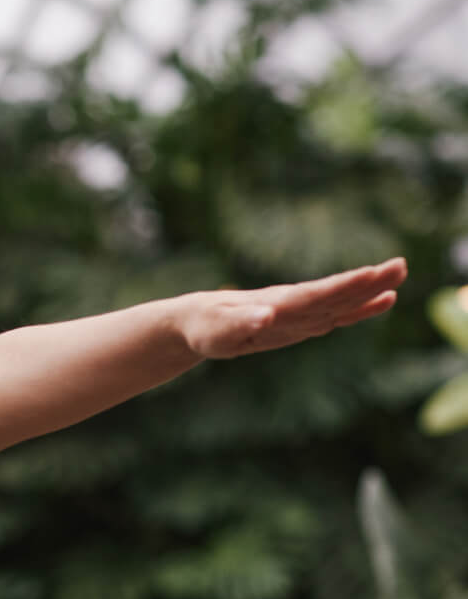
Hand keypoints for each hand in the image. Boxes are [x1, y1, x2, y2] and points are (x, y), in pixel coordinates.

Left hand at [178, 257, 407, 360]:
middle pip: (334, 295)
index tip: (373, 275)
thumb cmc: (206, 326)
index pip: (316, 295)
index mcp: (277, 305)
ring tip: (399, 278)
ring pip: (338, 302)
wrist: (198, 321)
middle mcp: (293, 306)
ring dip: (368, 292)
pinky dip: (356, 309)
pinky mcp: (298, 322)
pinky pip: (332, 315)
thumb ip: (242, 324)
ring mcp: (298, 313)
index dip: (344, 288)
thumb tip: (266, 316)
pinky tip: (379, 302)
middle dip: (366, 284)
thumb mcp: (219, 331)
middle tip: (401, 267)